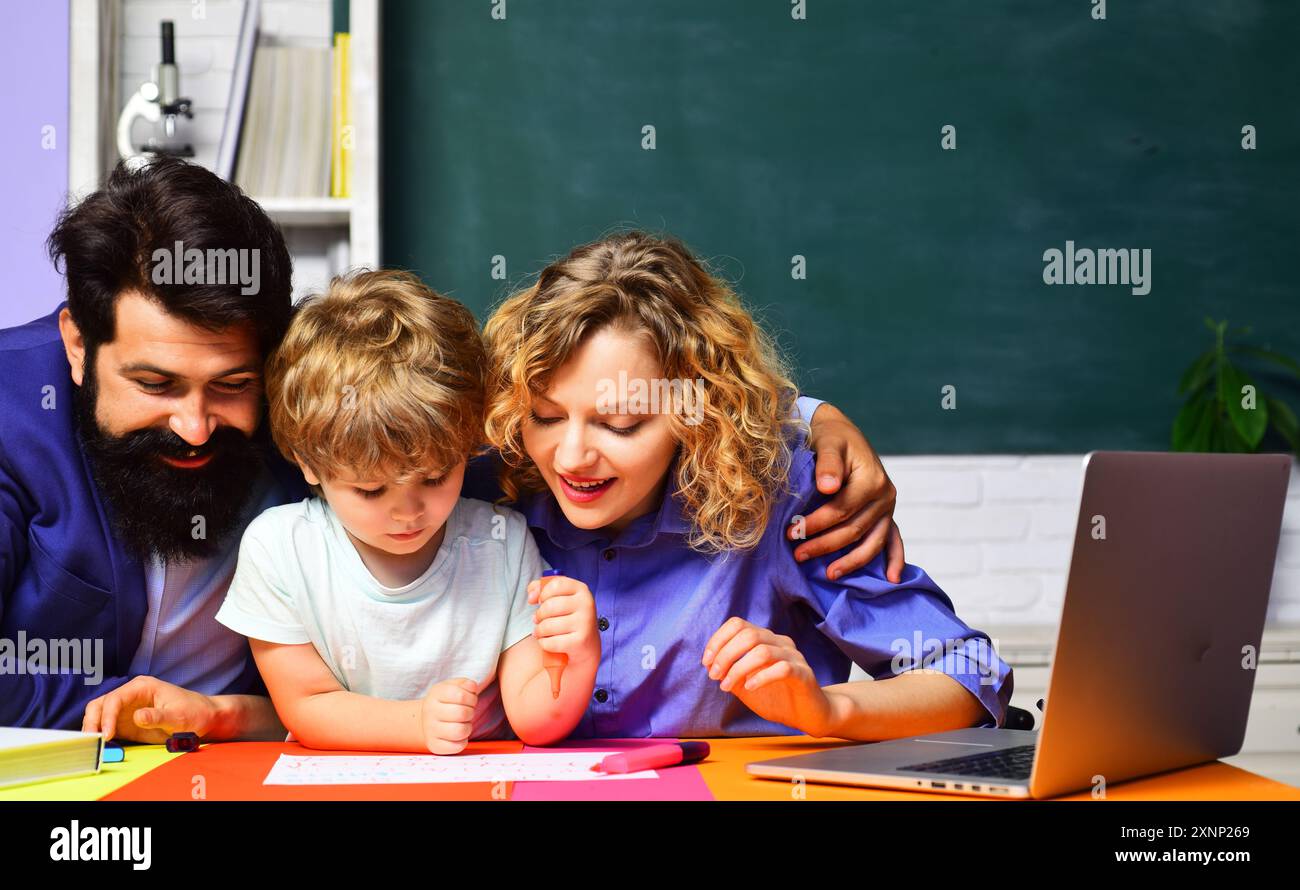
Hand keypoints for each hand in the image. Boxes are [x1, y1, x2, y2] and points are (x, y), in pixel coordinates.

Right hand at [82, 675, 224, 742]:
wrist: (203, 718)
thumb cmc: (194, 712)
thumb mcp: (178, 716)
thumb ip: (158, 717)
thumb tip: (137, 716)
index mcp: (142, 687)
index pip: (115, 698)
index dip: (107, 716)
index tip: (107, 734)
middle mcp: (130, 695)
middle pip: (101, 704)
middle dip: (93, 721)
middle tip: (91, 740)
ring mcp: (127, 709)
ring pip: (99, 714)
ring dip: (93, 728)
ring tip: (92, 744)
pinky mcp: (127, 723)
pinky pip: (107, 727)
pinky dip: (99, 735)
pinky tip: (99, 746)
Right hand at [420, 678, 478, 754]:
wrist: (426, 718)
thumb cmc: (446, 701)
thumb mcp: (453, 686)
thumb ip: (465, 684)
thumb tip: (472, 687)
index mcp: (436, 693)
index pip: (460, 695)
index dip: (471, 698)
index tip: (470, 700)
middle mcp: (430, 711)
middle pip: (461, 713)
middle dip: (471, 712)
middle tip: (467, 712)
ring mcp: (430, 730)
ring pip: (460, 731)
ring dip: (468, 727)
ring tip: (463, 723)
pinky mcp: (434, 745)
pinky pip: (457, 747)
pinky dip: (463, 741)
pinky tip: (458, 735)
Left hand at [526, 574, 599, 666]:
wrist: (588, 644)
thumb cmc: (569, 617)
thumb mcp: (561, 597)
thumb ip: (543, 589)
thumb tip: (531, 596)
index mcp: (581, 589)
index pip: (555, 584)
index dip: (542, 593)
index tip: (540, 601)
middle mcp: (586, 604)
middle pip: (549, 606)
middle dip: (538, 615)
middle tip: (538, 620)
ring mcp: (585, 623)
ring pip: (547, 626)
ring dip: (539, 631)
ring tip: (541, 632)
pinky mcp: (580, 641)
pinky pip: (550, 642)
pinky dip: (544, 643)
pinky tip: (548, 642)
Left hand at [702, 618, 839, 737]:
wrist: (808, 714)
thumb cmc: (776, 697)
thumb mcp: (744, 684)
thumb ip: (728, 671)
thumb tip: (708, 663)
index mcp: (766, 639)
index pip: (738, 624)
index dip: (718, 640)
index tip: (706, 662)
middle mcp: (780, 642)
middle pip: (748, 635)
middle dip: (725, 655)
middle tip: (714, 676)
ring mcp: (794, 657)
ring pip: (762, 651)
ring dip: (738, 668)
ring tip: (726, 686)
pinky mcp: (804, 675)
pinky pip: (782, 669)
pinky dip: (761, 677)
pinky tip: (750, 688)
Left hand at [797, 402, 905, 582]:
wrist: (842, 433)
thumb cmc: (831, 437)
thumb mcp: (828, 442)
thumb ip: (828, 463)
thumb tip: (828, 487)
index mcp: (872, 479)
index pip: (841, 510)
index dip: (816, 524)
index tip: (791, 533)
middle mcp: (884, 496)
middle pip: (854, 529)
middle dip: (825, 545)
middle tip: (798, 555)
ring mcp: (887, 508)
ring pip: (872, 542)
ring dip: (852, 561)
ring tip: (830, 575)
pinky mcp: (886, 515)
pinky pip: (893, 540)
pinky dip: (894, 559)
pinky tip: (891, 578)